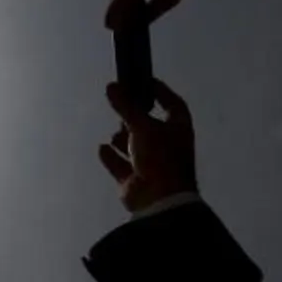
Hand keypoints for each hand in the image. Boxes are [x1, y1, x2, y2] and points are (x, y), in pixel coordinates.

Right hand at [98, 79, 197, 212]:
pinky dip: (112, 157)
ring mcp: (152, 165)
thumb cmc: (160, 157)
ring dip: (123, 139)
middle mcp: (167, 146)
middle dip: (134, 117)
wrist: (159, 200)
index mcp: (178, 129)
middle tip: (120, 107)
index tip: (144, 81)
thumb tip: (111, 86)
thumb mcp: (143, 126)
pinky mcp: (135, 181)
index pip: (172, 104)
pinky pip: (121, 166)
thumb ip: (126, 106)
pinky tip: (103, 148)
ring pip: (135, 146)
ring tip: (114, 133)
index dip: (160, 92)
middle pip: (150, 125)